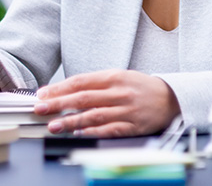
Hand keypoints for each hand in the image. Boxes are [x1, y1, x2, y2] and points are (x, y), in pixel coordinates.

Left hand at [34, 69, 179, 137]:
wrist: (171, 98)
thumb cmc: (142, 88)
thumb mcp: (121, 77)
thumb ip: (96, 83)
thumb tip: (67, 91)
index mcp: (115, 77)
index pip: (81, 81)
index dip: (59, 88)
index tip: (43, 94)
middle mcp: (119, 92)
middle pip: (83, 98)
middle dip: (58, 103)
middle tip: (40, 108)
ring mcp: (126, 110)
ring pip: (93, 116)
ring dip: (70, 121)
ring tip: (53, 125)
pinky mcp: (132, 126)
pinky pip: (108, 130)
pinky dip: (92, 132)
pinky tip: (79, 134)